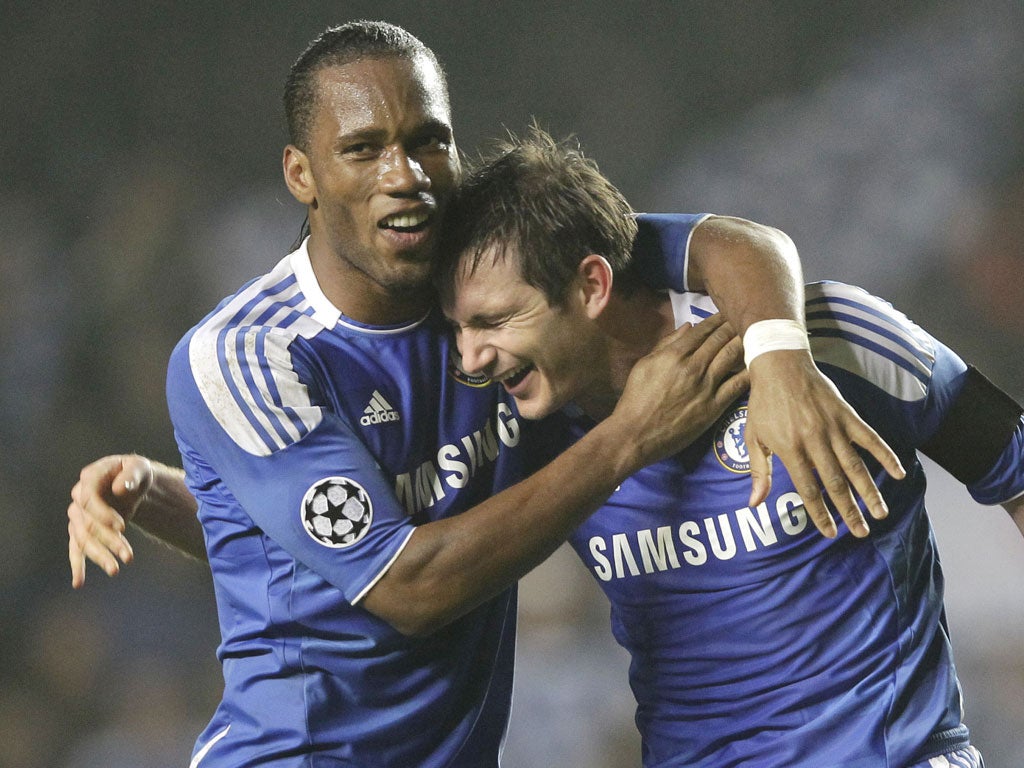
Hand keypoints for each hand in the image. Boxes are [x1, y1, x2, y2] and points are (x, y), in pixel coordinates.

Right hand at [68, 454, 152, 587]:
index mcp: (90, 477)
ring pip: (83, 539)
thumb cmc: (136, 473)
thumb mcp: (139, 467)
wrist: (133, 483)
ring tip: (115, 570)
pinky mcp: (82, 529)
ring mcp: (78, 514)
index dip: (103, 513)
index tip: (123, 527)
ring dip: (99, 555)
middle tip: (128, 557)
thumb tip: (119, 489)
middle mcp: (79, 496)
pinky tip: (78, 582)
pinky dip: (77, 565)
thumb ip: (131, 475)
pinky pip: (76, 548)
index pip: (89, 498)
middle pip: (87, 523)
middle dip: (108, 541)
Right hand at [613, 313, 748, 471]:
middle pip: (720, 339)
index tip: (726, 312)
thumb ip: (665, 344)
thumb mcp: (643, 365)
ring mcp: (706, 387)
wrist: (636, 434)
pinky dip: (748, 372)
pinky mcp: (714, 407)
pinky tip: (758, 363)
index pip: (701, 330)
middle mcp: (693, 367)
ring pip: (732, 357)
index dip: (716, 319)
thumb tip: (688, 327)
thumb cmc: (635, 399)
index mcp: (674, 355)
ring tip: (755, 333)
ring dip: (744, 342)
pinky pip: (736, 385)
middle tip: (747, 316)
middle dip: (734, 325)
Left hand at [745, 350, 905, 537]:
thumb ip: (759, 471)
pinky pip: (870, 438)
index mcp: (790, 448)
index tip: (831, 532)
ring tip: (881, 514)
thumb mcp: (753, 436)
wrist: (780, 365)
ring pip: (855, 465)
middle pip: (835, 482)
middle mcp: (814, 440)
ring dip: (870, 491)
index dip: (820, 513)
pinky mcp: (847, 415)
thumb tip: (754, 503)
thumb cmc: (764, 403)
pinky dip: (885, 456)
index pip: (808, 489)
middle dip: (850, 510)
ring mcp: (833, 427)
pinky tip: (898, 473)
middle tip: (862, 532)